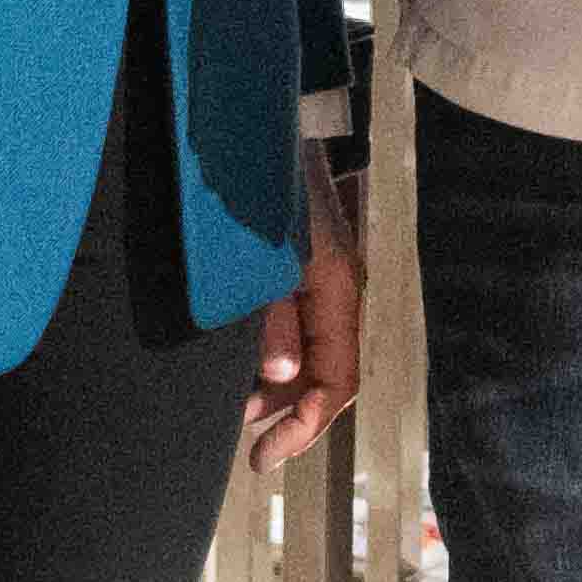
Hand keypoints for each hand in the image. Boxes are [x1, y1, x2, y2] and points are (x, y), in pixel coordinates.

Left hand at [243, 152, 363, 470]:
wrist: (275, 125)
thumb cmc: (267, 188)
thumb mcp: (265, 258)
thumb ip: (274, 318)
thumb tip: (280, 378)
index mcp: (338, 291)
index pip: (336, 381)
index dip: (304, 426)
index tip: (263, 456)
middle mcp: (340, 293)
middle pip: (329, 376)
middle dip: (292, 417)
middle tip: (251, 449)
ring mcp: (327, 283)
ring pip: (316, 357)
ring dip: (281, 391)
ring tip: (240, 413)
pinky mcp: (309, 271)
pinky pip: (305, 331)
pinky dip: (278, 359)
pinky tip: (249, 371)